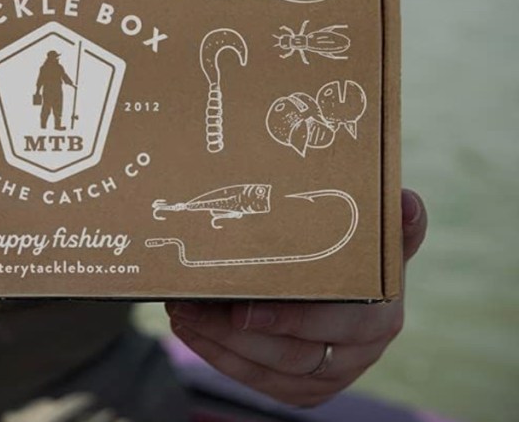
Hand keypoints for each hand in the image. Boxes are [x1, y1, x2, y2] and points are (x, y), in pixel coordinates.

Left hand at [165, 189, 426, 406]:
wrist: (360, 298)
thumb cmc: (361, 261)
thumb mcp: (380, 242)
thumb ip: (395, 226)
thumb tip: (408, 200)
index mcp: (380, 316)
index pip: (335, 326)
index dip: (289, 321)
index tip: (242, 310)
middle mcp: (359, 354)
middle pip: (291, 354)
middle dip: (233, 334)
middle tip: (191, 306)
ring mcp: (330, 376)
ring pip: (267, 372)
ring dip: (216, 344)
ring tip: (181, 312)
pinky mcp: (304, 390)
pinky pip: (257, 382)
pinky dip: (218, 357)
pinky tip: (191, 329)